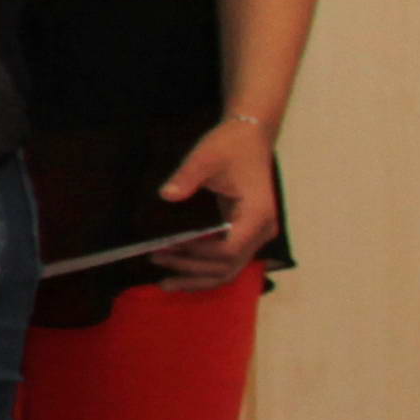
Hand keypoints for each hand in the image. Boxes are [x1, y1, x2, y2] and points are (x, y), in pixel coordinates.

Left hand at [151, 113, 282, 283]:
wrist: (249, 138)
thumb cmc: (229, 146)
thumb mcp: (205, 157)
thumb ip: (187, 177)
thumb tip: (167, 195)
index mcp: (257, 214)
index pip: (229, 250)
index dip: (198, 255)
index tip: (169, 248)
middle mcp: (262, 230)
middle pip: (229, 266)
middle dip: (192, 270)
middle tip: (156, 262)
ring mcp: (257, 234)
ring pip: (229, 269)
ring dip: (198, 277)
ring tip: (166, 281)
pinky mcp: (247, 233)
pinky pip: (228, 260)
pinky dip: (205, 269)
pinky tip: (181, 272)